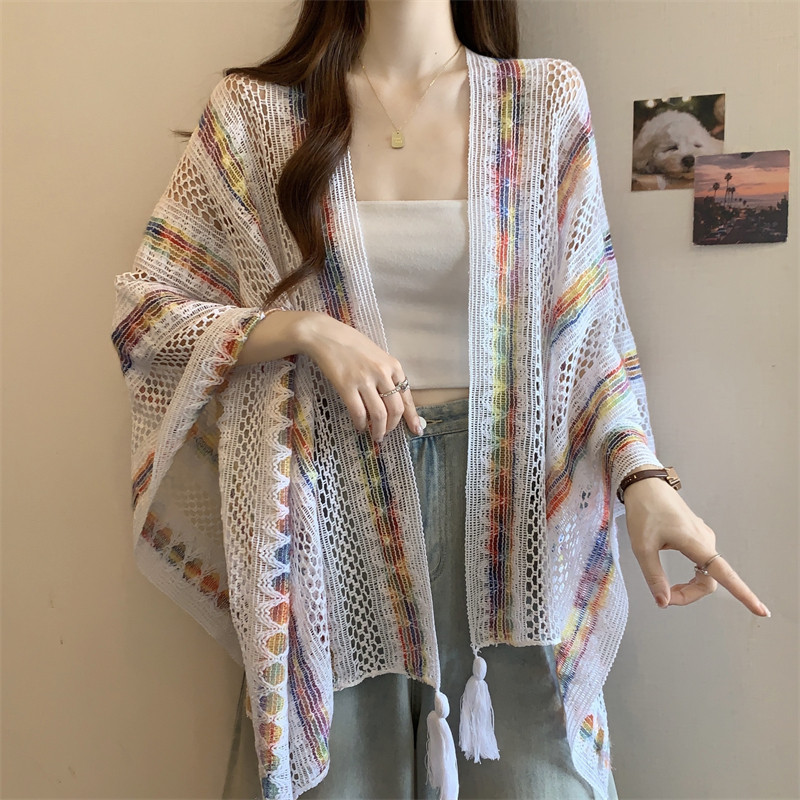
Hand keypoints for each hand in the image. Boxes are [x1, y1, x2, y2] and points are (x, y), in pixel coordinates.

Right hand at [295, 311, 422, 442]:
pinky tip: (359, 426)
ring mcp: (365, 379)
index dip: (412, 416)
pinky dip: (361, 424)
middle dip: (393, 426)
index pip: (407, 396)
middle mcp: (382, 372)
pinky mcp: (346, 386)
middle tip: (386, 434)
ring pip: (379, 414)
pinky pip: (358, 412)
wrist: (325, 335)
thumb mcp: (377, 356)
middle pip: (395, 409)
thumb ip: (387, 375)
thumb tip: (392, 400)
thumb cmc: (351, 344)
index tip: (416, 430)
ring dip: (378, 430)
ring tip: (375, 436)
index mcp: (393, 365)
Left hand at [622, 477, 769, 616]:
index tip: (762, 611)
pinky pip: (701, 562)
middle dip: (689, 594)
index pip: (725, 575)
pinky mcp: (696, 535)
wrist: (644, 485)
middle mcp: (705, 539)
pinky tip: (677, 575)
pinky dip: (691, 575)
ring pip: (705, 572)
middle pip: (709, 580)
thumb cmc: (644, 510)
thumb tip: (663, 601)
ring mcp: (702, 536)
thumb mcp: (642, 547)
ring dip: (689, 585)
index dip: (744, 594)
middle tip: (665, 598)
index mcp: (696, 542)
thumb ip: (654, 576)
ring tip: (666, 588)